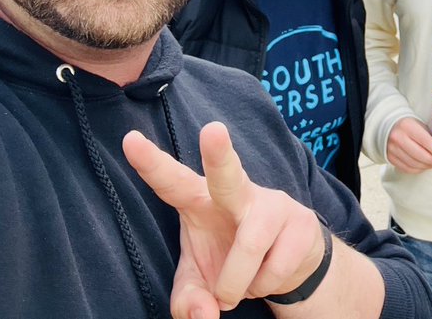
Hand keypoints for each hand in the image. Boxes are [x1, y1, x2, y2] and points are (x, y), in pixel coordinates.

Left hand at [123, 123, 326, 317]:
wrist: (290, 265)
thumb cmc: (232, 262)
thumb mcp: (200, 285)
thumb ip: (189, 301)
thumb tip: (203, 315)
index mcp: (202, 201)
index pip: (173, 183)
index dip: (152, 164)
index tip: (130, 140)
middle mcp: (238, 194)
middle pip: (227, 175)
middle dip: (219, 154)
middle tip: (212, 130)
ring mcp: (274, 205)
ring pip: (249, 247)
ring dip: (236, 284)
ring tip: (235, 292)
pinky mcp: (302, 223)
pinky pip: (275, 268)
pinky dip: (263, 287)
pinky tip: (265, 277)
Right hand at [386, 117, 431, 173]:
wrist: (388, 127)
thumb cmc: (407, 126)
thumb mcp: (419, 125)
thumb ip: (430, 137)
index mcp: (408, 127)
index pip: (425, 141)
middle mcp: (398, 138)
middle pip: (420, 155)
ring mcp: (393, 149)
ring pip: (414, 164)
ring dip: (426, 166)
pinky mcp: (390, 158)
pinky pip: (407, 168)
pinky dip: (418, 169)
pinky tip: (424, 166)